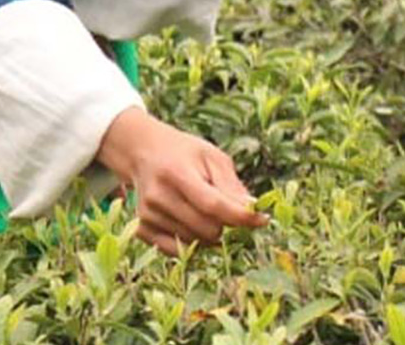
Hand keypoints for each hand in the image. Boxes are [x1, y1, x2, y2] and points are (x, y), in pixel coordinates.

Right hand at [96, 107, 266, 255]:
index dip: (240, 216)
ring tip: (203, 210)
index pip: (213, 204)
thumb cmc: (185, 154)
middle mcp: (158, 196)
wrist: (144, 153)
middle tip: (226, 210)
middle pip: (206, 228)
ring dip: (209, 233)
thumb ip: (231, 185)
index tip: (262, 220)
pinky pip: (177, 251)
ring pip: (195, 242)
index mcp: (177, 173)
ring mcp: (147, 216)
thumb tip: (252, 210)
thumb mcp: (212, 157)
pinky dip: (192, 242)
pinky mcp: (142, 230)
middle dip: (225, 224)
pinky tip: (191, 223)